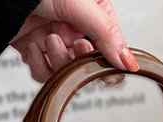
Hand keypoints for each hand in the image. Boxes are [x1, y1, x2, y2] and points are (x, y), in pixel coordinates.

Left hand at [11, 0, 138, 81]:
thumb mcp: (79, 4)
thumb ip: (107, 34)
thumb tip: (129, 62)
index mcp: (93, 13)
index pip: (111, 47)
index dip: (107, 60)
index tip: (102, 65)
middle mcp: (75, 28)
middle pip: (88, 64)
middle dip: (79, 59)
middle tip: (74, 45)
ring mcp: (54, 40)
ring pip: (66, 71)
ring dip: (57, 60)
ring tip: (48, 39)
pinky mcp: (34, 50)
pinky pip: (43, 74)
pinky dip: (38, 65)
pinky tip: (33, 46)